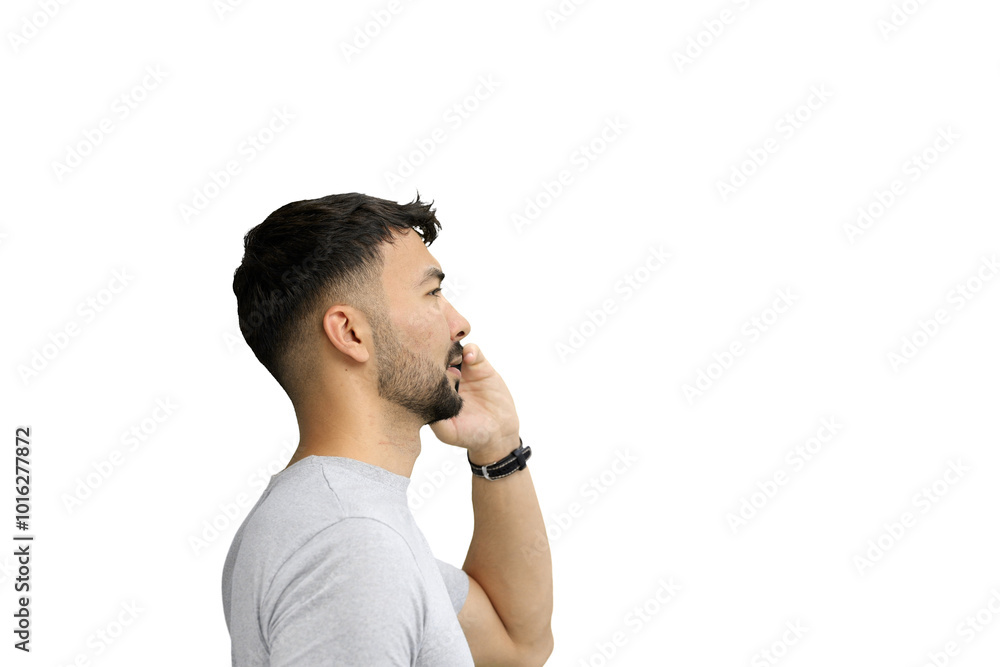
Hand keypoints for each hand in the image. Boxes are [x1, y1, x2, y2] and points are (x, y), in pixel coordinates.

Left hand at [429, 343, 519, 459]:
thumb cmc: (470, 434)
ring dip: (450, 347)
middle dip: (434, 351)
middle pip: (434, 356)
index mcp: (434, 390)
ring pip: (452, 349)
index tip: (424, 366)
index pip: (422, 372)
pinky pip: (472, 351)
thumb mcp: (449, 432)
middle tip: (436, 353)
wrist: (499, 432)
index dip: (421, 366)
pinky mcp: (480, 367)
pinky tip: (470, 358)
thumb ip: (435, 421)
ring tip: (454, 357)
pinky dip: (470, 350)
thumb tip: (421, 405)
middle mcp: (446, 378)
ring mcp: (463, 371)